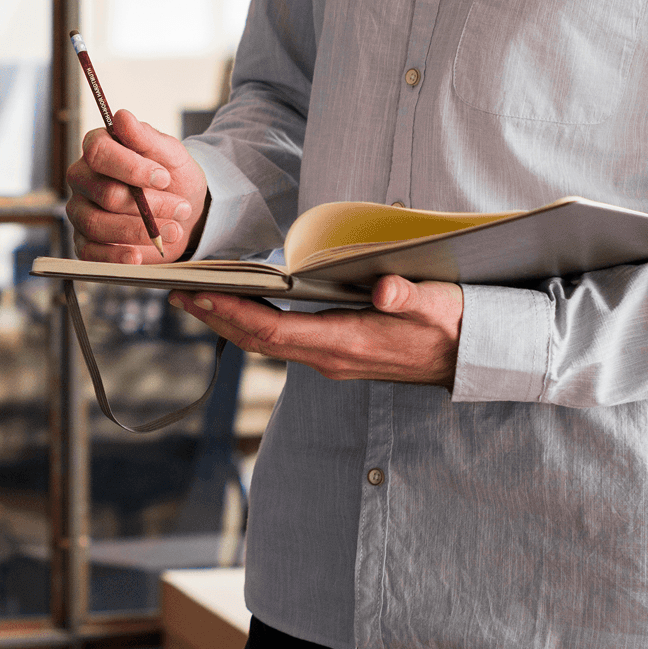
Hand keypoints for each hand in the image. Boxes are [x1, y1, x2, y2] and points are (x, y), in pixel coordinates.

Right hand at [62, 111, 206, 262]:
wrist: (181, 211)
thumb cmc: (171, 177)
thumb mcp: (170, 154)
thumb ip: (145, 137)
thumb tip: (121, 116)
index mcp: (97, 148)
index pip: (98, 152)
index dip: (132, 167)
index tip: (163, 177)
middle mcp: (82, 178)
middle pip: (105, 194)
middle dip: (148, 205)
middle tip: (180, 208)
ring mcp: (80, 210)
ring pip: (97, 224)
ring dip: (140, 231)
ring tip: (173, 230)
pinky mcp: (84, 241)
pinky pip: (89, 252)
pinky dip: (114, 257)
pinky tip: (137, 256)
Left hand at [174, 275, 463, 385]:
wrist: (471, 358)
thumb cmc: (453, 325)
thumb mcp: (438, 305)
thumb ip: (410, 297)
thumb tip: (386, 290)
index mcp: (346, 343)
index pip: (274, 332)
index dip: (233, 314)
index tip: (199, 295)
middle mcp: (331, 357)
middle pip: (258, 340)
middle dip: (215, 316)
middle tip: (176, 293)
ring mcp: (331, 358)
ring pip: (266, 343)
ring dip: (228, 321)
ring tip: (194, 298)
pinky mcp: (336, 353)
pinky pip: (282, 341)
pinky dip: (253, 324)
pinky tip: (238, 307)